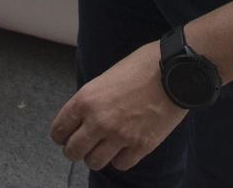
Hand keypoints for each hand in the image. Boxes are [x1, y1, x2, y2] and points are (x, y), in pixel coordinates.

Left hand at [48, 42, 186, 172]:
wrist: (173, 71)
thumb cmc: (140, 68)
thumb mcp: (104, 79)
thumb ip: (90, 101)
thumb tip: (81, 119)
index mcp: (85, 100)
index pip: (59, 129)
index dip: (60, 135)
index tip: (64, 137)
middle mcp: (99, 120)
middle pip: (73, 151)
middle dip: (74, 150)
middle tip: (80, 147)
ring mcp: (120, 135)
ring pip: (94, 162)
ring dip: (95, 157)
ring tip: (102, 149)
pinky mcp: (141, 146)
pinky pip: (121, 165)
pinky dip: (119, 159)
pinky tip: (123, 149)